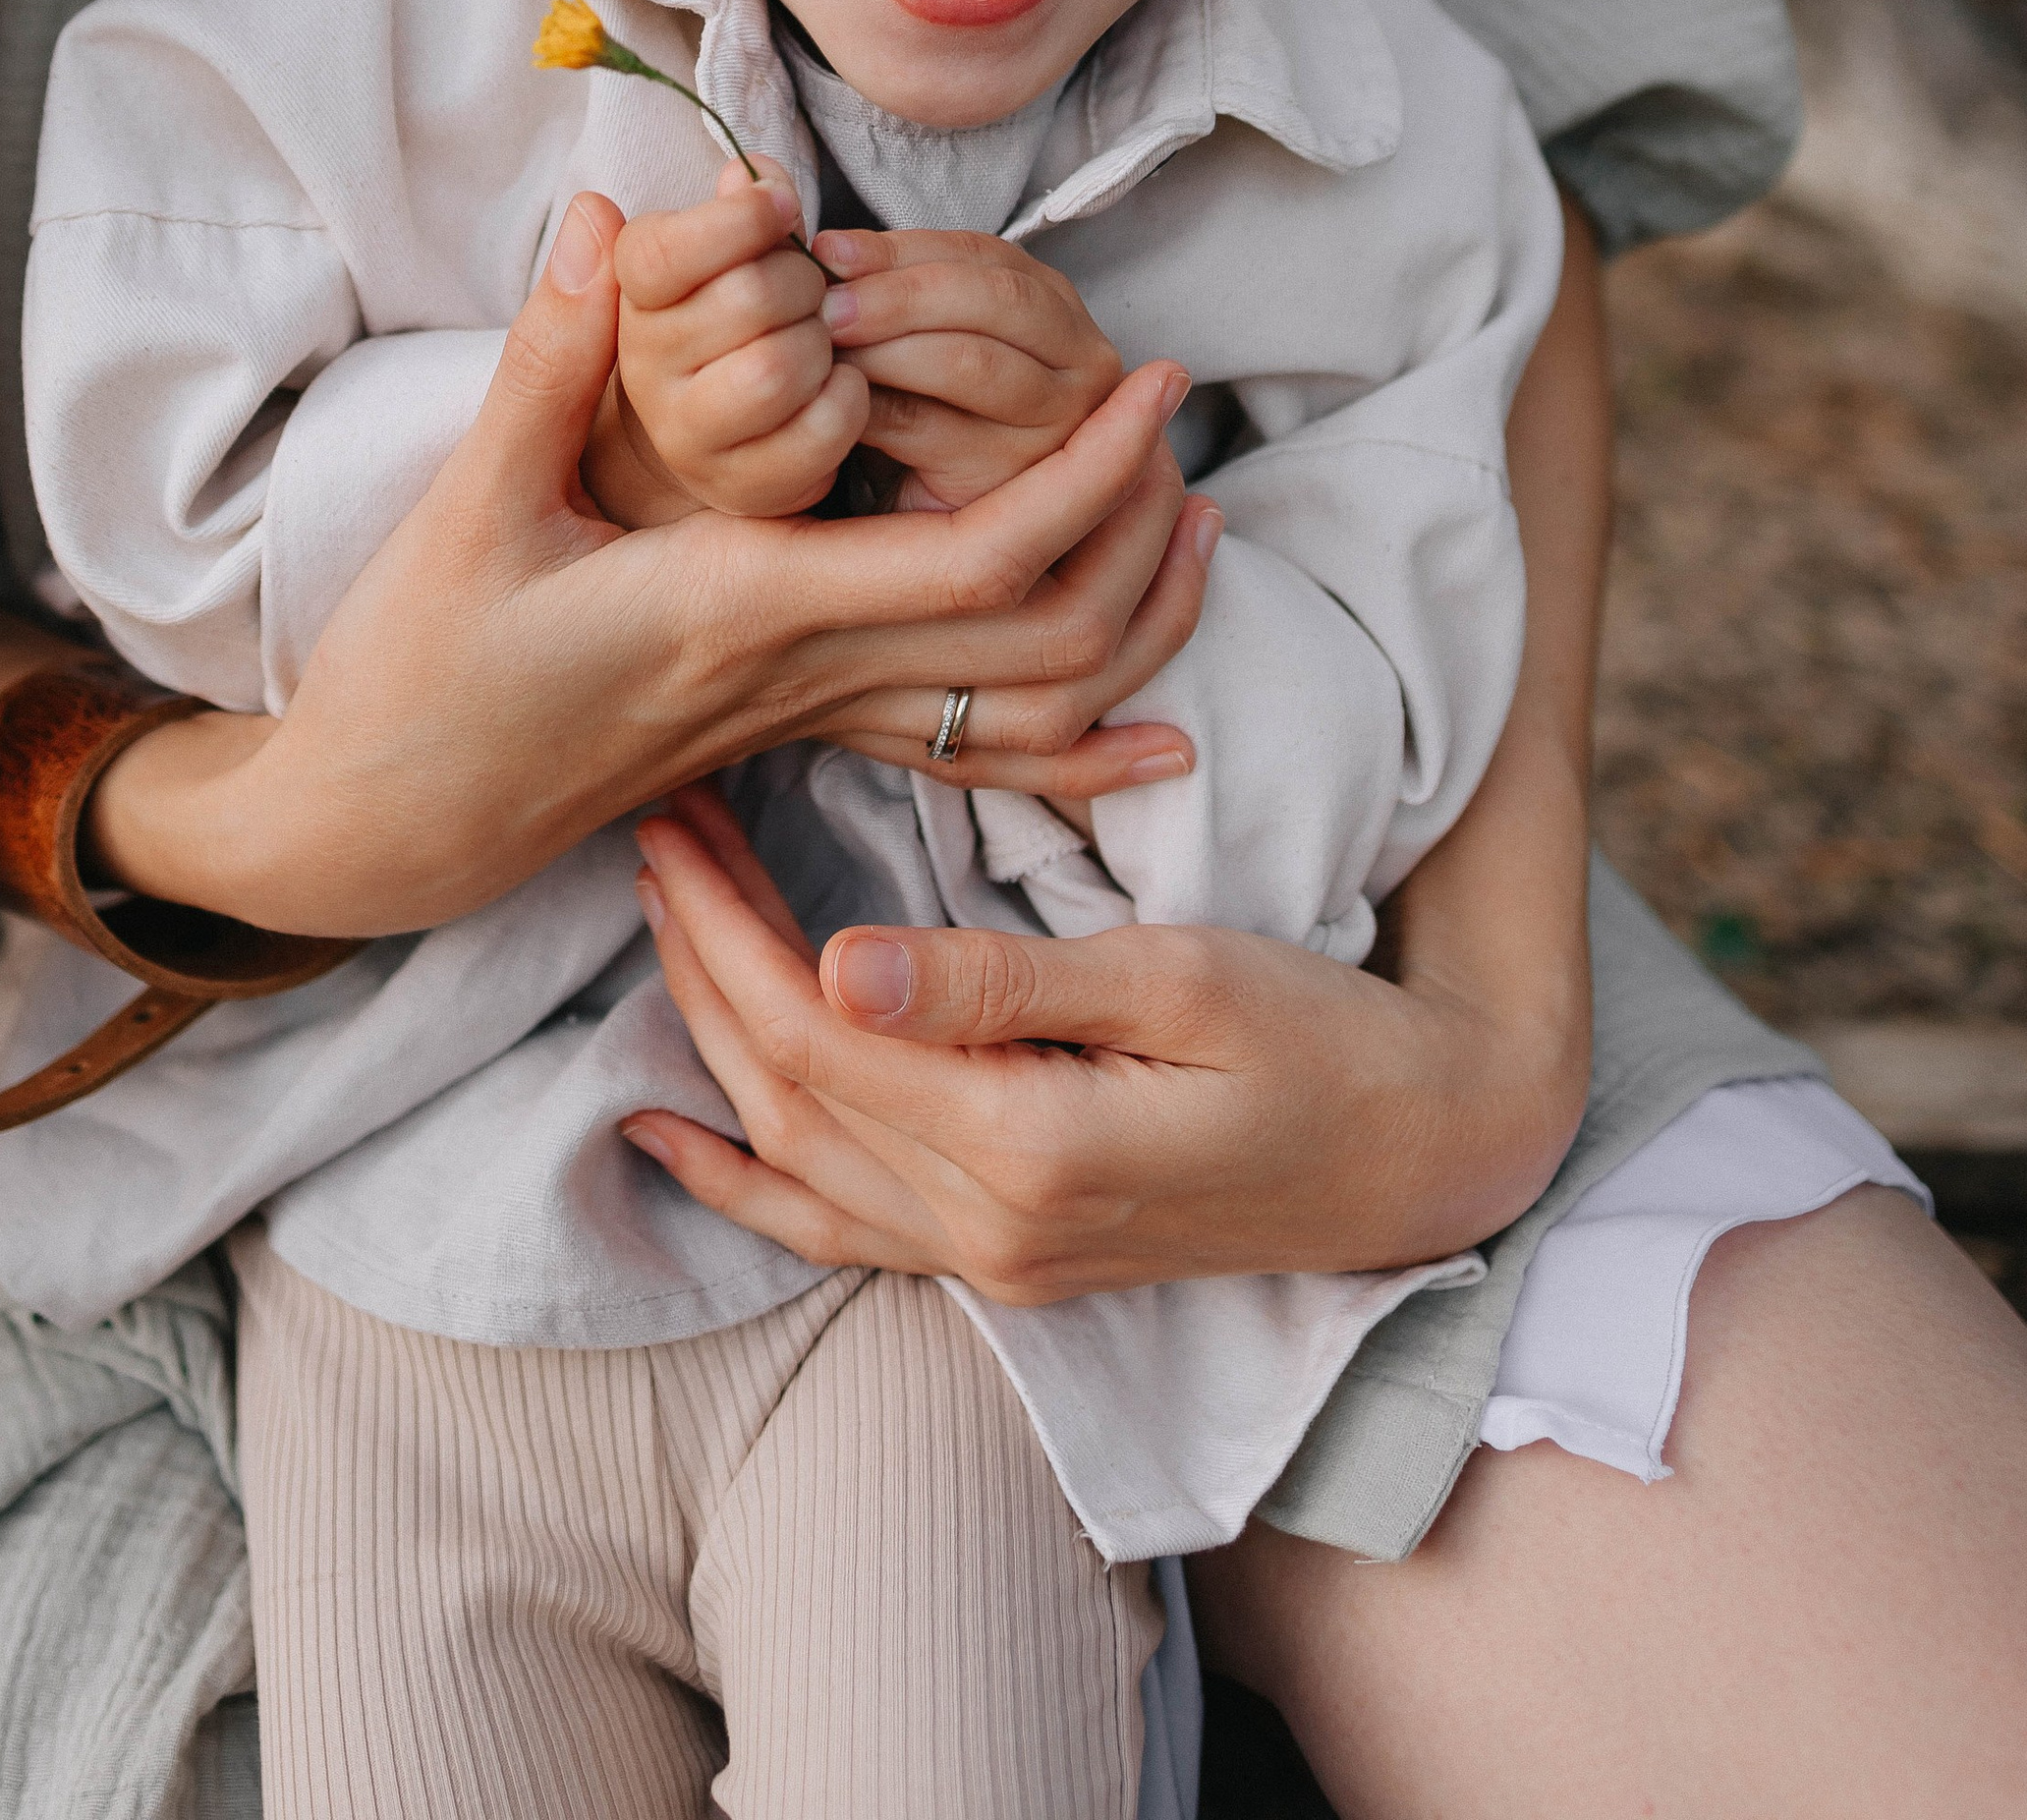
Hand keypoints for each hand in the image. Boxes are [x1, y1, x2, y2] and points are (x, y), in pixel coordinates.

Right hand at [89, 193, 1208, 937]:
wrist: (378, 823)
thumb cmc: (417, 669)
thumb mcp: (470, 504)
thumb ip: (552, 359)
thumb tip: (611, 217)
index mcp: (742, 606)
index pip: (973, 558)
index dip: (1087, 478)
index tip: (1151, 385)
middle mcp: (796, 677)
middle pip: (1039, 637)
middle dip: (1140, 532)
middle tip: (1179, 416)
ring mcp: (798, 722)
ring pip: (1023, 711)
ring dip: (1131, 624)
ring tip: (1194, 521)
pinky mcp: (784, 738)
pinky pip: (964, 760)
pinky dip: (1074, 747)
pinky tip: (1152, 736)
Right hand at [591, 163, 866, 522]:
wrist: (711, 430)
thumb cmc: (730, 319)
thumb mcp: (720, 255)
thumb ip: (735, 208)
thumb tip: (749, 175)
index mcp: (630, 296)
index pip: (663, 252)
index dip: (739, 219)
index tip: (781, 206)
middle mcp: (645, 370)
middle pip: (747, 298)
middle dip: (803, 281)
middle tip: (810, 288)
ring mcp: (688, 438)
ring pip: (778, 369)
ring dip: (822, 343)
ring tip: (820, 339)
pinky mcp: (743, 487)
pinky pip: (820, 430)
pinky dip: (848, 398)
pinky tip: (837, 385)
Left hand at [623, 789, 1583, 1298]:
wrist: (1422, 1158)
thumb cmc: (1320, 1038)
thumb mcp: (1178, 977)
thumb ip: (1000, 983)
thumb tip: (834, 966)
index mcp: (1023, 1151)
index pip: (815, 1033)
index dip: (728, 924)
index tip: (678, 812)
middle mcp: (988, 1233)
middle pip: (784, 1090)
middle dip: (698, 957)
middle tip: (653, 828)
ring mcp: (994, 1263)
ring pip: (793, 1156)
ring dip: (706, 1036)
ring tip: (660, 915)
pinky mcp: (1007, 1261)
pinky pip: (836, 1234)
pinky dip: (740, 1185)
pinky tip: (663, 1132)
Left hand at [814, 224, 1128, 507]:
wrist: (933, 539)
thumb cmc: (920, 415)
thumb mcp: (928, 336)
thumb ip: (898, 286)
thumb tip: (827, 250)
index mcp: (1057, 309)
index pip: (984, 256)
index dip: (901, 250)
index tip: (828, 250)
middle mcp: (1083, 363)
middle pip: (992, 299)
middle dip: (897, 293)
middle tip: (824, 302)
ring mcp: (1060, 426)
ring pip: (970, 360)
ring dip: (887, 345)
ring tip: (824, 344)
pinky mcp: (1013, 482)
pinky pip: (933, 427)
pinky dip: (873, 404)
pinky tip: (830, 398)